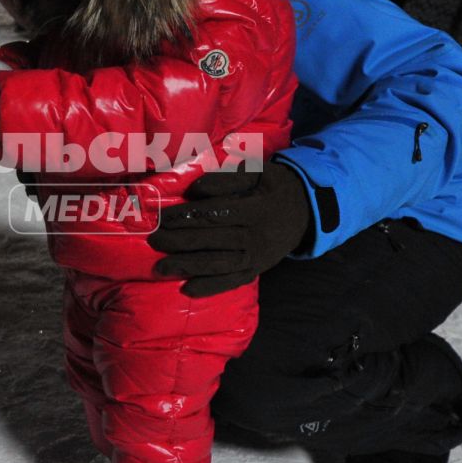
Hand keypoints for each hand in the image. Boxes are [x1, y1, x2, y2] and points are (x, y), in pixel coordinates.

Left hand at [148, 166, 311, 296]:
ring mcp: (257, 258)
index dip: (189, 216)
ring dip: (188, 267)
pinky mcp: (256, 270)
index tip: (164, 217)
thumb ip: (227, 180)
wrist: (307, 212)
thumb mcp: (258, 172)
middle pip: (214, 241)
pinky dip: (209, 288)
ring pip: (219, 264)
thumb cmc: (275, 188)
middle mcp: (257, 237)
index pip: (217, 214)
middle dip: (181, 242)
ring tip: (160, 267)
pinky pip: (231, 281)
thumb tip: (195, 190)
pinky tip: (187, 290)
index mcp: (257, 209)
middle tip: (154, 240)